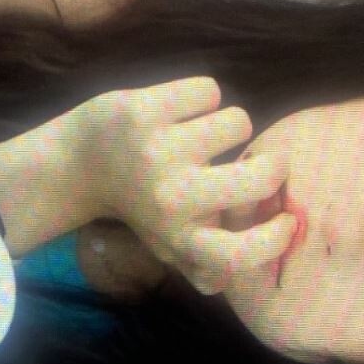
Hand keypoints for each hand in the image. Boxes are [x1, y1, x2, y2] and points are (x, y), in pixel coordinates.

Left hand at [79, 76, 296, 294]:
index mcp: (181, 237)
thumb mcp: (172, 244)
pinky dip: (201, 97)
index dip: (276, 236)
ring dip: (228, 125)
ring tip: (201, 135)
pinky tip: (179, 112)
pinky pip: (209, 89)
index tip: (285, 219)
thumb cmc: (142, 206)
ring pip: (239, 121)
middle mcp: (171, 199)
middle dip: (272, 162)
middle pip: (262, 177)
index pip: (241, 254)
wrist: (78, 164)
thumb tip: (249, 273)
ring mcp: (157, 151)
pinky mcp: (143, 110)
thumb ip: (210, 263)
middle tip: (255, 159)